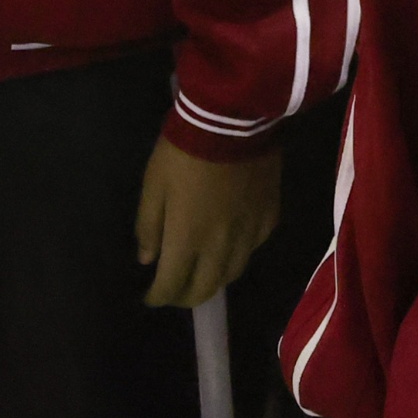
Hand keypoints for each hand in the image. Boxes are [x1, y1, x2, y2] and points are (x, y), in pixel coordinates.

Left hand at [135, 131, 281, 307]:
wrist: (231, 120)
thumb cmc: (183, 152)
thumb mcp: (153, 185)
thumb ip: (148, 227)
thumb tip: (148, 259)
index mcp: (187, 239)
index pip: (172, 286)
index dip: (158, 296)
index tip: (150, 295)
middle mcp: (220, 246)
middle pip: (205, 289)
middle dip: (186, 297)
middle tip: (175, 290)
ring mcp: (249, 233)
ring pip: (232, 274)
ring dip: (213, 280)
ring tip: (202, 272)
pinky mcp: (269, 217)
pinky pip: (253, 249)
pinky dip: (238, 254)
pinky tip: (230, 244)